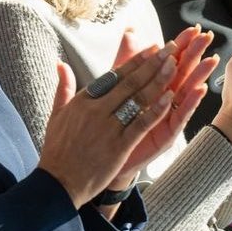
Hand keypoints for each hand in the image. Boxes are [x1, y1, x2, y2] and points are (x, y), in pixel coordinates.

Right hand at [37, 44, 178, 207]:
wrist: (58, 183)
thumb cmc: (58, 150)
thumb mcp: (56, 115)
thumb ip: (63, 87)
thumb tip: (61, 64)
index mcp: (84, 100)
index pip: (115, 74)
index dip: (136, 60)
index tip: (153, 47)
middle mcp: (96, 109)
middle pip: (130, 82)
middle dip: (153, 64)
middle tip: (171, 48)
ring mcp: (108, 127)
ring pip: (138, 99)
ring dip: (159, 80)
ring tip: (175, 65)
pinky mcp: (118, 146)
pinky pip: (141, 124)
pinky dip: (156, 110)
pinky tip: (170, 98)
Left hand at [112, 26, 216, 174]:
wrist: (101, 154)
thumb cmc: (113, 120)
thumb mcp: (118, 85)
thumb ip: (125, 59)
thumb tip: (130, 32)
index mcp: (154, 86)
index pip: (170, 61)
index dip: (181, 45)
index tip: (192, 28)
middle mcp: (165, 100)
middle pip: (181, 73)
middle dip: (194, 54)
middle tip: (207, 37)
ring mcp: (167, 117)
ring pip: (185, 92)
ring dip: (199, 75)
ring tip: (210, 60)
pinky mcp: (166, 134)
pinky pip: (180, 116)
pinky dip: (190, 102)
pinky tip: (200, 90)